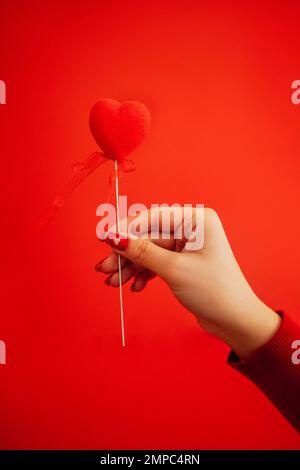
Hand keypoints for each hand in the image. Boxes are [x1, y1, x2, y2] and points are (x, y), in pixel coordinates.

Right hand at [95, 207, 280, 358]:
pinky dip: (143, 273)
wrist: (234, 321)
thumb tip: (114, 237)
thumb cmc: (214, 291)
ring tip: (114, 283)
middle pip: (148, 237)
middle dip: (126, 255)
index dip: (125, 229)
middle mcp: (192, 228)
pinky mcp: (182, 261)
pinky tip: (134, 286)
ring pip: (149, 251)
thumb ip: (142, 252)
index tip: (103, 239)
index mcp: (196, 220)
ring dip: (131, 267)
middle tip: (105, 269)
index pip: (152, 218)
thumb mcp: (174, 270)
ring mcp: (187, 245)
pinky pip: (156, 262)